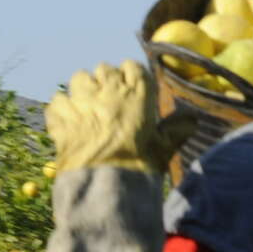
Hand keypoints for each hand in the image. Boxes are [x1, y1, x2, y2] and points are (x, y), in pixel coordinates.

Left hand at [45, 60, 199, 174]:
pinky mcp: (61, 114)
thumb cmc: (138, 164)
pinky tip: (68, 123)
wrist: (103, 185)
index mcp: (136, 92)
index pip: (132, 67)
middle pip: (105, 69)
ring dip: (83, 89)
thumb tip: (193, 119)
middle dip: (106, 82)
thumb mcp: (164, 148)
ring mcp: (81, 99)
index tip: (132, 91)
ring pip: (79, 78)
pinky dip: (62, 109)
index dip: (131, 77)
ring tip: (87, 108)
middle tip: (109, 102)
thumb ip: (177, 130)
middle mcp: (108, 88)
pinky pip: (58, 101)